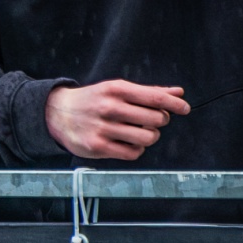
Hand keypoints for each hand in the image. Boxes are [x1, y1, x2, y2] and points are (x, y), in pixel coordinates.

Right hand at [44, 80, 189, 160]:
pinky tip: (128, 143)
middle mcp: (110, 108)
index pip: (155, 98)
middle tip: (151, 120)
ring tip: (140, 132)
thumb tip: (178, 94)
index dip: (175, 105)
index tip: (184, 109)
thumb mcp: (117, 89)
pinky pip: (133, 153)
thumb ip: (148, 92)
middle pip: (156, 119)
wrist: (57, 113)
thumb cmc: (93, 100)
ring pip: (148, 138)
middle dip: (159, 121)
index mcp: (116, 90)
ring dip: (150, 136)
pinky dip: (136, 149)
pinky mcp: (98, 147)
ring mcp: (103, 128)